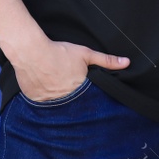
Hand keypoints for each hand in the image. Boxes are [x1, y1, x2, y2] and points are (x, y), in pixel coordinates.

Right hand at [12, 38, 129, 101]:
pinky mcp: (35, 101)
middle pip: (72, 104)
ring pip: (57, 106)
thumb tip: (127, 63)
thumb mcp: (86, 54)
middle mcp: (65, 100)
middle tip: (67, 89)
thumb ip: (106, 60)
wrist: (32, 52)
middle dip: (73, 100)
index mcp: (79, 91)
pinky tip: (43, 90)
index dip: (86, 97)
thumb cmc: (59, 52)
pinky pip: (42, 105)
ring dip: (58, 101)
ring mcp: (49, 103)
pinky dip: (44, 100)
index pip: (87, 100)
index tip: (84, 94)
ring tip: (55, 89)